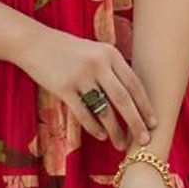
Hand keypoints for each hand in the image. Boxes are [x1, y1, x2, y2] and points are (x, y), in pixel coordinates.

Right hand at [17, 27, 156, 150]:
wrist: (34, 43)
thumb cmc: (68, 50)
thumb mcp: (95, 51)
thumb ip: (112, 69)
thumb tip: (133, 99)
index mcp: (110, 54)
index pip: (134, 84)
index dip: (145, 105)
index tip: (154, 123)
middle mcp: (98, 64)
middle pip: (123, 100)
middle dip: (136, 123)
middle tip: (144, 140)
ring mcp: (80, 76)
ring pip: (104, 110)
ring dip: (115, 131)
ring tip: (120, 144)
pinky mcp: (63, 88)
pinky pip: (83, 113)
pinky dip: (94, 127)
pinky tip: (101, 136)